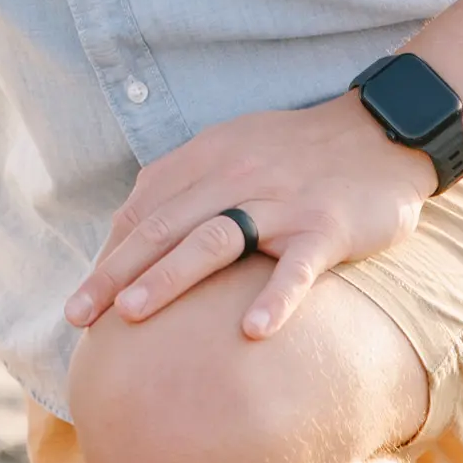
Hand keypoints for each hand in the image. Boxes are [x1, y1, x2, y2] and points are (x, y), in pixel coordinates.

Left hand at [66, 93, 428, 342]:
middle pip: (165, 227)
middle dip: (116, 273)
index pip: (146, 208)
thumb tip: (133, 231)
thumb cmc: (300, 154)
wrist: (384, 132)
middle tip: (78, 316)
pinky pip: (297, 265)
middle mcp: (237, 176)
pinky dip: (275, 296)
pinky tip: (252, 330)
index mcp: (210, 158)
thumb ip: (188, 184)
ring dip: (169, 277)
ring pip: (214, 239)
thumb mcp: (235, 150)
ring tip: (133, 315)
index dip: (110, 253)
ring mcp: (282, 202)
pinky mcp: (326, 226)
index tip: (82, 298)